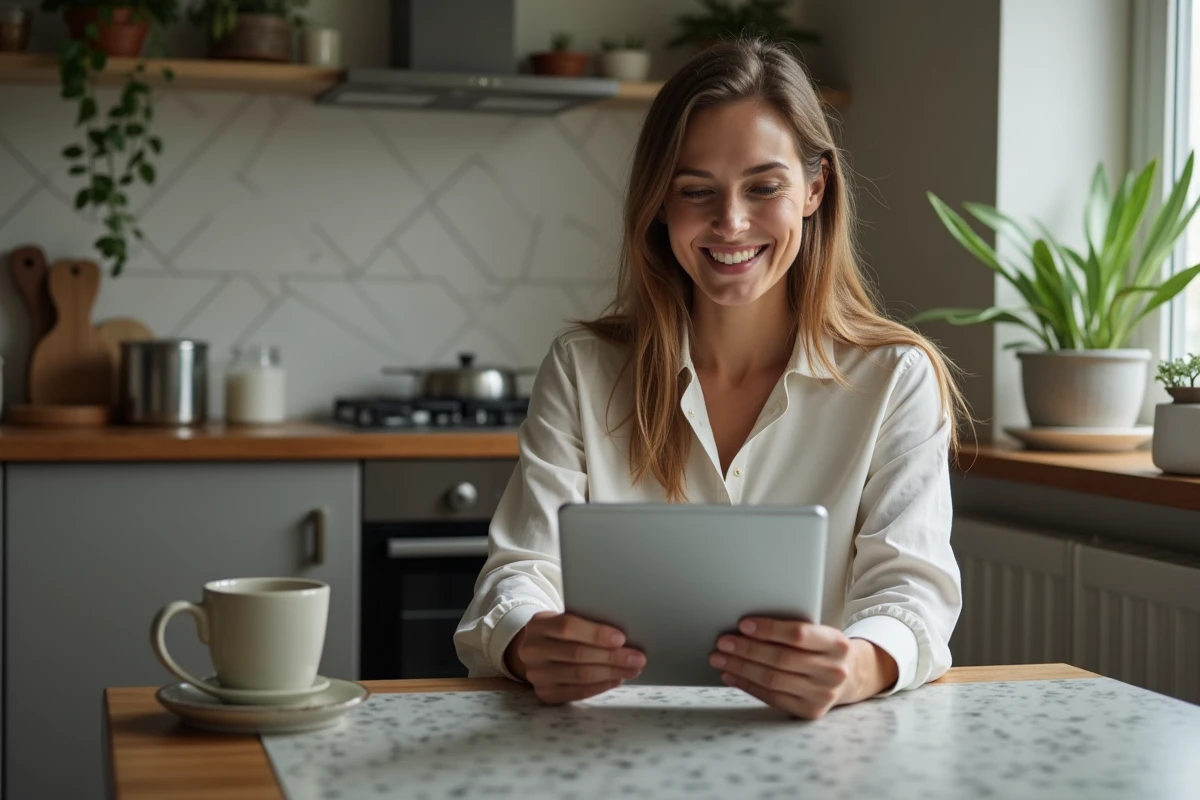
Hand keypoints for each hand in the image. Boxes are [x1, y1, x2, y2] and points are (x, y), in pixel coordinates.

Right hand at [506, 611, 645, 703]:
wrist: (534, 651)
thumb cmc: (558, 632)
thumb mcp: (563, 619)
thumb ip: (584, 623)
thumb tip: (623, 635)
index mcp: (538, 624)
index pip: (568, 627)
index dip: (596, 633)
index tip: (622, 638)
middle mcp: (532, 650)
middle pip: (577, 654)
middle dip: (612, 657)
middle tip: (637, 658)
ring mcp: (536, 674)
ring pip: (579, 675)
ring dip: (611, 673)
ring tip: (632, 669)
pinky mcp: (544, 693)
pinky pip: (577, 692)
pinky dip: (601, 686)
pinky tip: (616, 679)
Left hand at [709, 618, 898, 718]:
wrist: (851, 677)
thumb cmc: (824, 649)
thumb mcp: (820, 633)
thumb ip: (794, 630)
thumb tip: (746, 626)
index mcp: (836, 643)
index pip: (798, 634)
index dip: (768, 629)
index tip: (743, 624)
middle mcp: (832, 671)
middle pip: (780, 659)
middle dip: (746, 650)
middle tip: (722, 642)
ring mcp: (822, 694)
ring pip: (772, 679)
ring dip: (740, 668)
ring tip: (720, 658)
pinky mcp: (810, 711)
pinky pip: (772, 697)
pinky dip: (747, 685)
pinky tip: (731, 675)